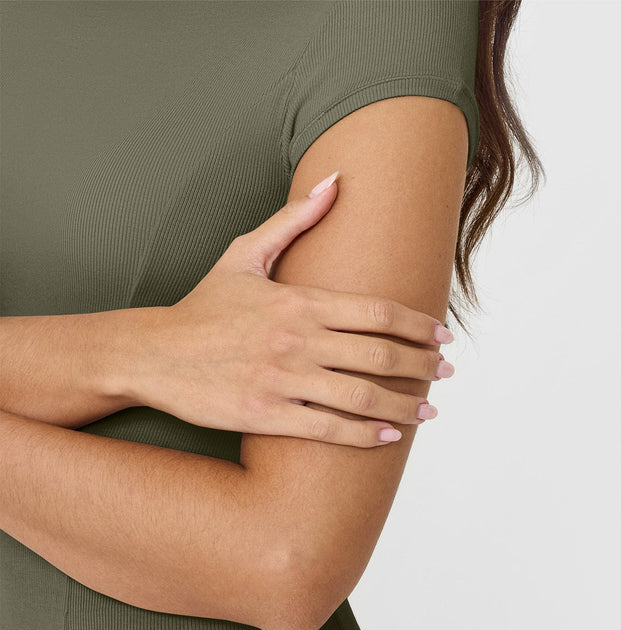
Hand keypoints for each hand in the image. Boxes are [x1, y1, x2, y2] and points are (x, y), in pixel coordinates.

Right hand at [130, 171, 454, 446]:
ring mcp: (282, 380)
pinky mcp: (266, 415)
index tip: (442, 336)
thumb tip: (336, 180)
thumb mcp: (242, 254)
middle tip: (444, 373)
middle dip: (422, 365)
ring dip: (403, 405)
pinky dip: (362, 434)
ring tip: (427, 410)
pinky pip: (327, 429)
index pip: (376, 311)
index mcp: (298, 300)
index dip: (417, 324)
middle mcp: (297, 340)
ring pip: (360, 396)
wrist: (152, 353)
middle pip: (379, 354)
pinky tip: (387, 435)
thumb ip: (293, 221)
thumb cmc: (201, 307)